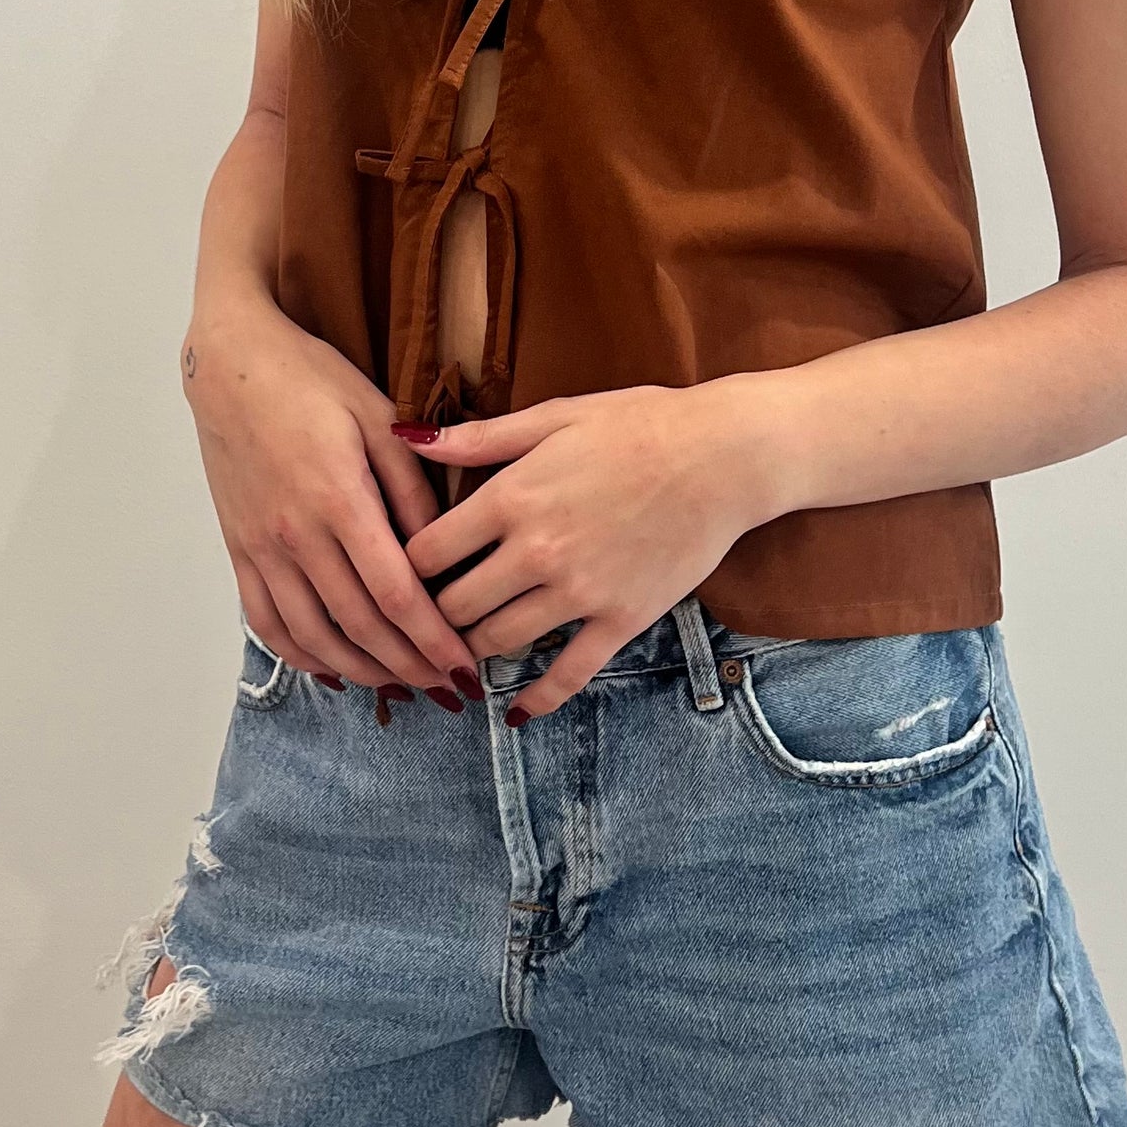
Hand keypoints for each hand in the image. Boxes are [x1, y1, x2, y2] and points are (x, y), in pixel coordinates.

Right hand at [181, 298, 485, 708]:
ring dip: (362, 670)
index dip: (434, 641)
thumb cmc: (312, 380)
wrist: (231, 364)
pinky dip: (303, 655)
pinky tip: (333, 666)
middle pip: (360, 626)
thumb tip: (446, 548)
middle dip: (410, 666)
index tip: (466, 665)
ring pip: (315, 636)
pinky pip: (269, 622)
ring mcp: (262, 547)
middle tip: (449, 688)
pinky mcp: (238, 549)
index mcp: (340, 499)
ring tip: (402, 685)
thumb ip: (414, 486)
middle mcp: (296, 534)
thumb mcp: (379, 417)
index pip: (396, 595)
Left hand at [395, 383, 764, 719]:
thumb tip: (407, 439)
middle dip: (433, 612)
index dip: (404, 564)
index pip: (425, 552)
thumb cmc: (638, 424)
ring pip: (498, 641)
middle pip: (453, 606)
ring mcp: (579, 592)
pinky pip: (568, 675)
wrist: (722, 456)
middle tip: (427, 615)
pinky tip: (515, 710)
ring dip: (472, 649)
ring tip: (462, 646)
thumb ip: (479, 438)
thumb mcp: (553, 416)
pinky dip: (536, 699)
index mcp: (512, 496)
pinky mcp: (620, 620)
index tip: (406, 569)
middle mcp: (536, 552)